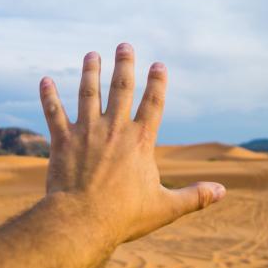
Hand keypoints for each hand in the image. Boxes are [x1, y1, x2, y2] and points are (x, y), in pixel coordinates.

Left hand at [38, 43, 225, 247]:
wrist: (82, 222)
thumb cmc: (124, 217)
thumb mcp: (165, 207)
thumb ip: (195, 197)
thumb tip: (222, 192)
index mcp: (140, 141)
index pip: (152, 104)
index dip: (157, 82)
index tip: (159, 64)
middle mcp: (114, 130)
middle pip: (121, 88)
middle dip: (124, 65)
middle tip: (124, 45)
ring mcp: (86, 133)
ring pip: (88, 93)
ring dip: (90, 72)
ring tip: (92, 55)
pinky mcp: (62, 141)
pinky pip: (53, 113)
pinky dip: (48, 96)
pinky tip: (45, 80)